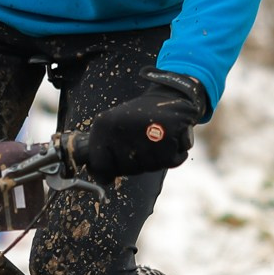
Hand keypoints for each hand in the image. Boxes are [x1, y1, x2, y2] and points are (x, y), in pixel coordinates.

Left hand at [80, 72, 211, 180]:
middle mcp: (121, 129)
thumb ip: (103, 152)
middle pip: (126, 170)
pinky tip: (170, 139)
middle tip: (141, 142)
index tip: (114, 162)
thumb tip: (103, 179)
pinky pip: (170, 162)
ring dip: (155, 158)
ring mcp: (143, 133)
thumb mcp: (112, 127)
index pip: (99, 165)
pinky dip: (174, 154)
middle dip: (135, 163)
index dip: (108, 169)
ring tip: (155, 138)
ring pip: (149, 167)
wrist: (169, 95)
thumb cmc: (138, 118)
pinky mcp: (168, 136)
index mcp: (103, 126)